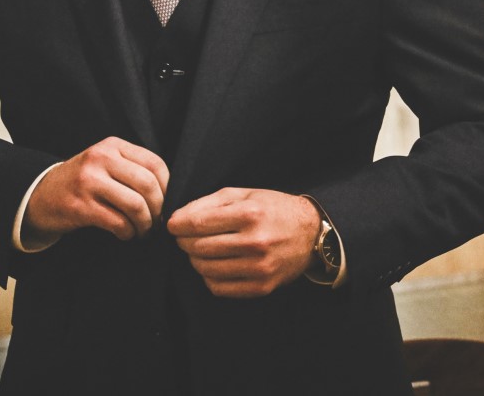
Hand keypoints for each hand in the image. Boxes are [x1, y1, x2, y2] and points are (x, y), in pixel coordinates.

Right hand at [24, 137, 168, 241]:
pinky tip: (125, 234)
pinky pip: (117, 222)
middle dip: (158, 209)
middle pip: (148, 185)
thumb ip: (132, 168)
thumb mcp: (106, 163)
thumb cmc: (83, 181)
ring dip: (145, 224)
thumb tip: (169, 193)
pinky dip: (128, 232)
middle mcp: (101, 159)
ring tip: (143, 231)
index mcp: (113, 146)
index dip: (167, 187)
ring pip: (135, 205)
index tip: (165, 203)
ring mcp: (88, 182)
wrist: (40, 194)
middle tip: (157, 222)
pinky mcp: (80, 206)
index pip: (155, 163)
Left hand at [166, 188, 318, 297]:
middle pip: (199, 248)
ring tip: (202, 250)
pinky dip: (209, 277)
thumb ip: (209, 203)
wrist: (311, 233)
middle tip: (186, 237)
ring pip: (205, 269)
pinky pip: (219, 288)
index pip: (198, 224)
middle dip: (184, 242)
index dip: (178, 225)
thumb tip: (177, 220)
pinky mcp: (261, 287)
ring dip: (195, 260)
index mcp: (250, 214)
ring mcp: (259, 267)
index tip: (173, 225)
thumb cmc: (273, 209)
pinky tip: (215, 266)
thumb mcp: (244, 194)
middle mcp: (255, 242)